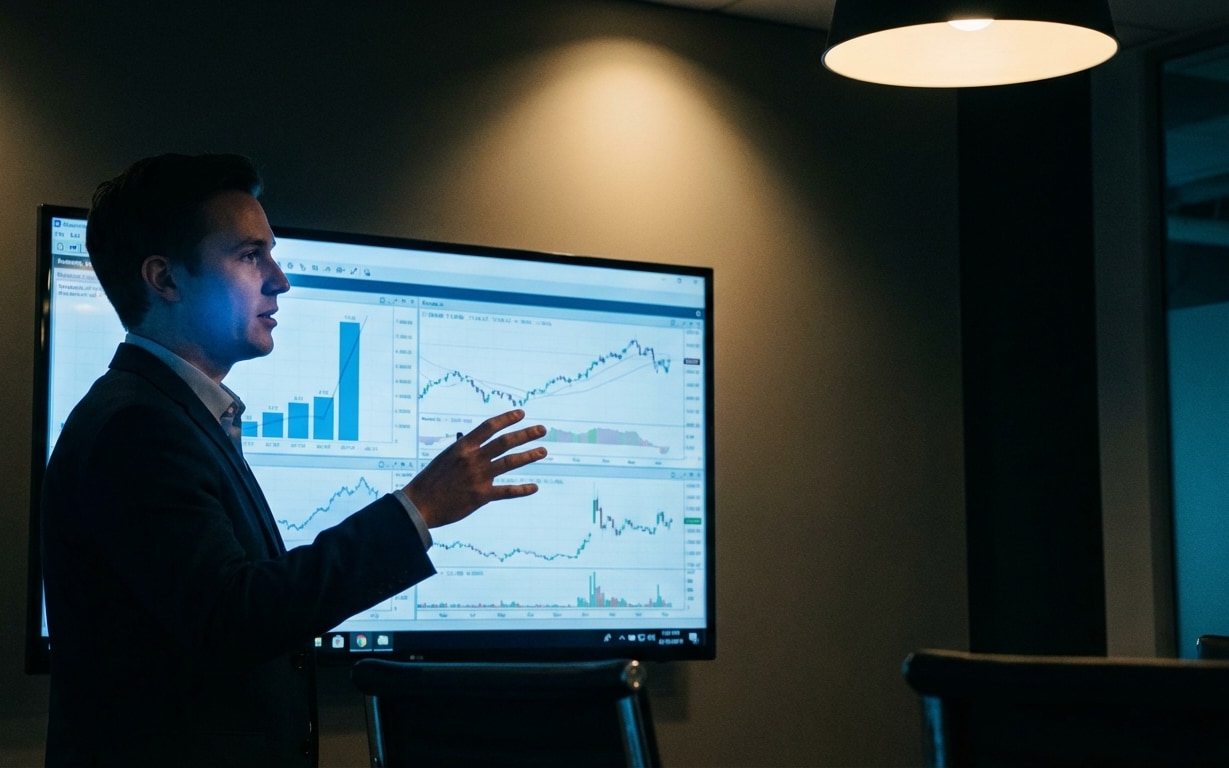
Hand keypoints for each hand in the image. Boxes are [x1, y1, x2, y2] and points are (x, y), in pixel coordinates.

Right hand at [404, 409, 546, 528]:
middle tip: (542, 429)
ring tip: (543, 451)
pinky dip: (522, 489)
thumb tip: (469, 437)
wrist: (419, 504)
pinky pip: (506, 491)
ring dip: (529, 455)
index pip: (489, 427)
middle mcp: (472, 458)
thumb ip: (462, 449)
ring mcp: (478, 477)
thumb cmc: (431, 480)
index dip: (507, 418)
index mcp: (462, 446)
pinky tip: (534, 487)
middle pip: (505, 442)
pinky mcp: (481, 496)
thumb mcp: (445, 458)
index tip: (522, 413)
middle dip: (526, 434)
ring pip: (510, 462)